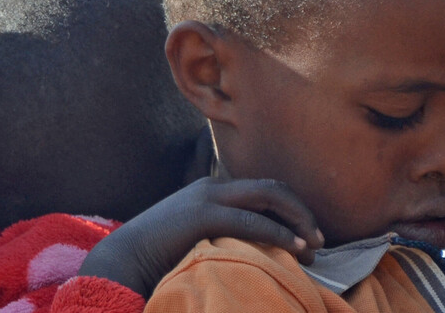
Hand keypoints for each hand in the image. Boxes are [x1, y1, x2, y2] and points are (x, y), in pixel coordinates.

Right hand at [76, 177, 322, 296]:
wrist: (125, 258)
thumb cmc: (158, 255)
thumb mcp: (194, 235)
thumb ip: (220, 232)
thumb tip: (251, 248)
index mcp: (211, 190)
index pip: (264, 190)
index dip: (293, 210)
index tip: (308, 237)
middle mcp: (213, 187)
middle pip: (273, 188)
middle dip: (303, 212)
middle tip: (320, 241)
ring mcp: (208, 198)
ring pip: (270, 196)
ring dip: (299, 220)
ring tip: (314, 246)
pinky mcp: (204, 215)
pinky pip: (255, 220)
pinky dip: (281, 233)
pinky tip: (296, 248)